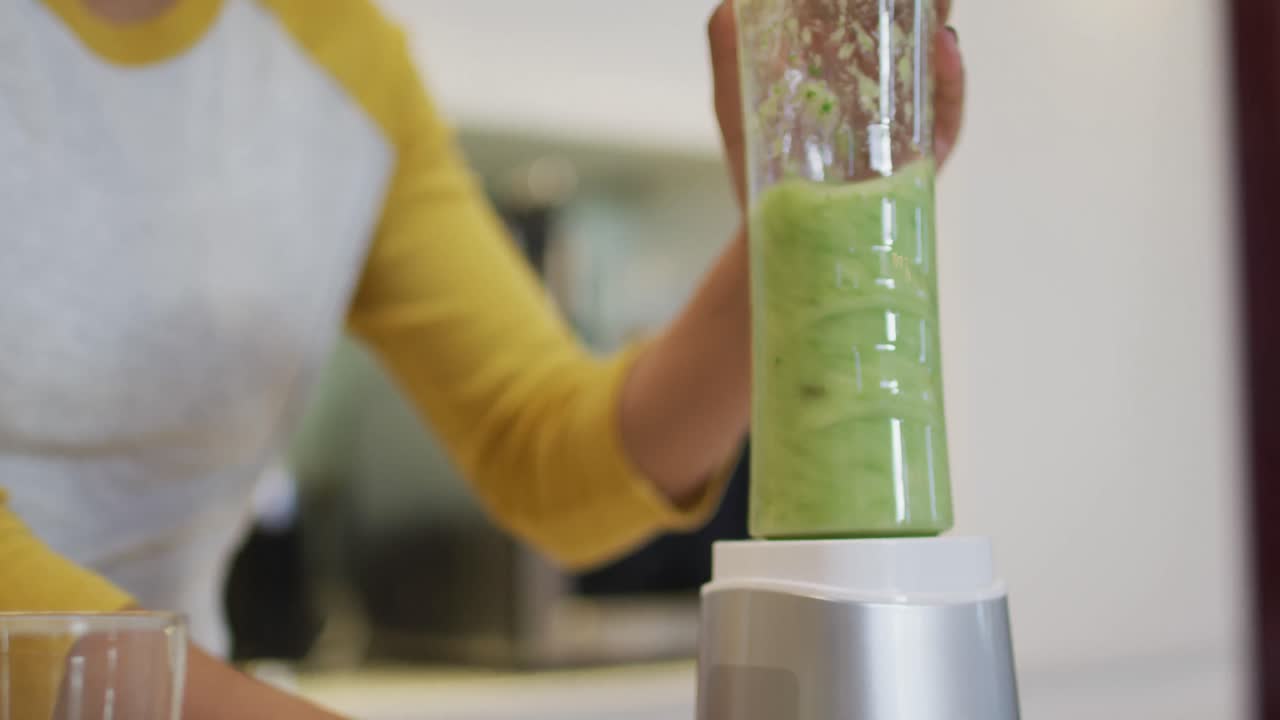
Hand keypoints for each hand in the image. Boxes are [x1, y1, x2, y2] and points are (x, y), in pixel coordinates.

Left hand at [708, 0, 967, 207]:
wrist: (780, 231)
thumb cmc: (761, 166)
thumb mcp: (734, 100)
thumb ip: (728, 49)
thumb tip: (731, 2)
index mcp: (839, 63)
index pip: (867, 11)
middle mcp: (878, 84)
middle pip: (911, 25)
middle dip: (918, 2)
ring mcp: (905, 117)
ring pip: (935, 60)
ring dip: (939, 22)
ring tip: (938, 2)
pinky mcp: (922, 153)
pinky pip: (946, 112)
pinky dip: (951, 77)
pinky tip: (943, 47)